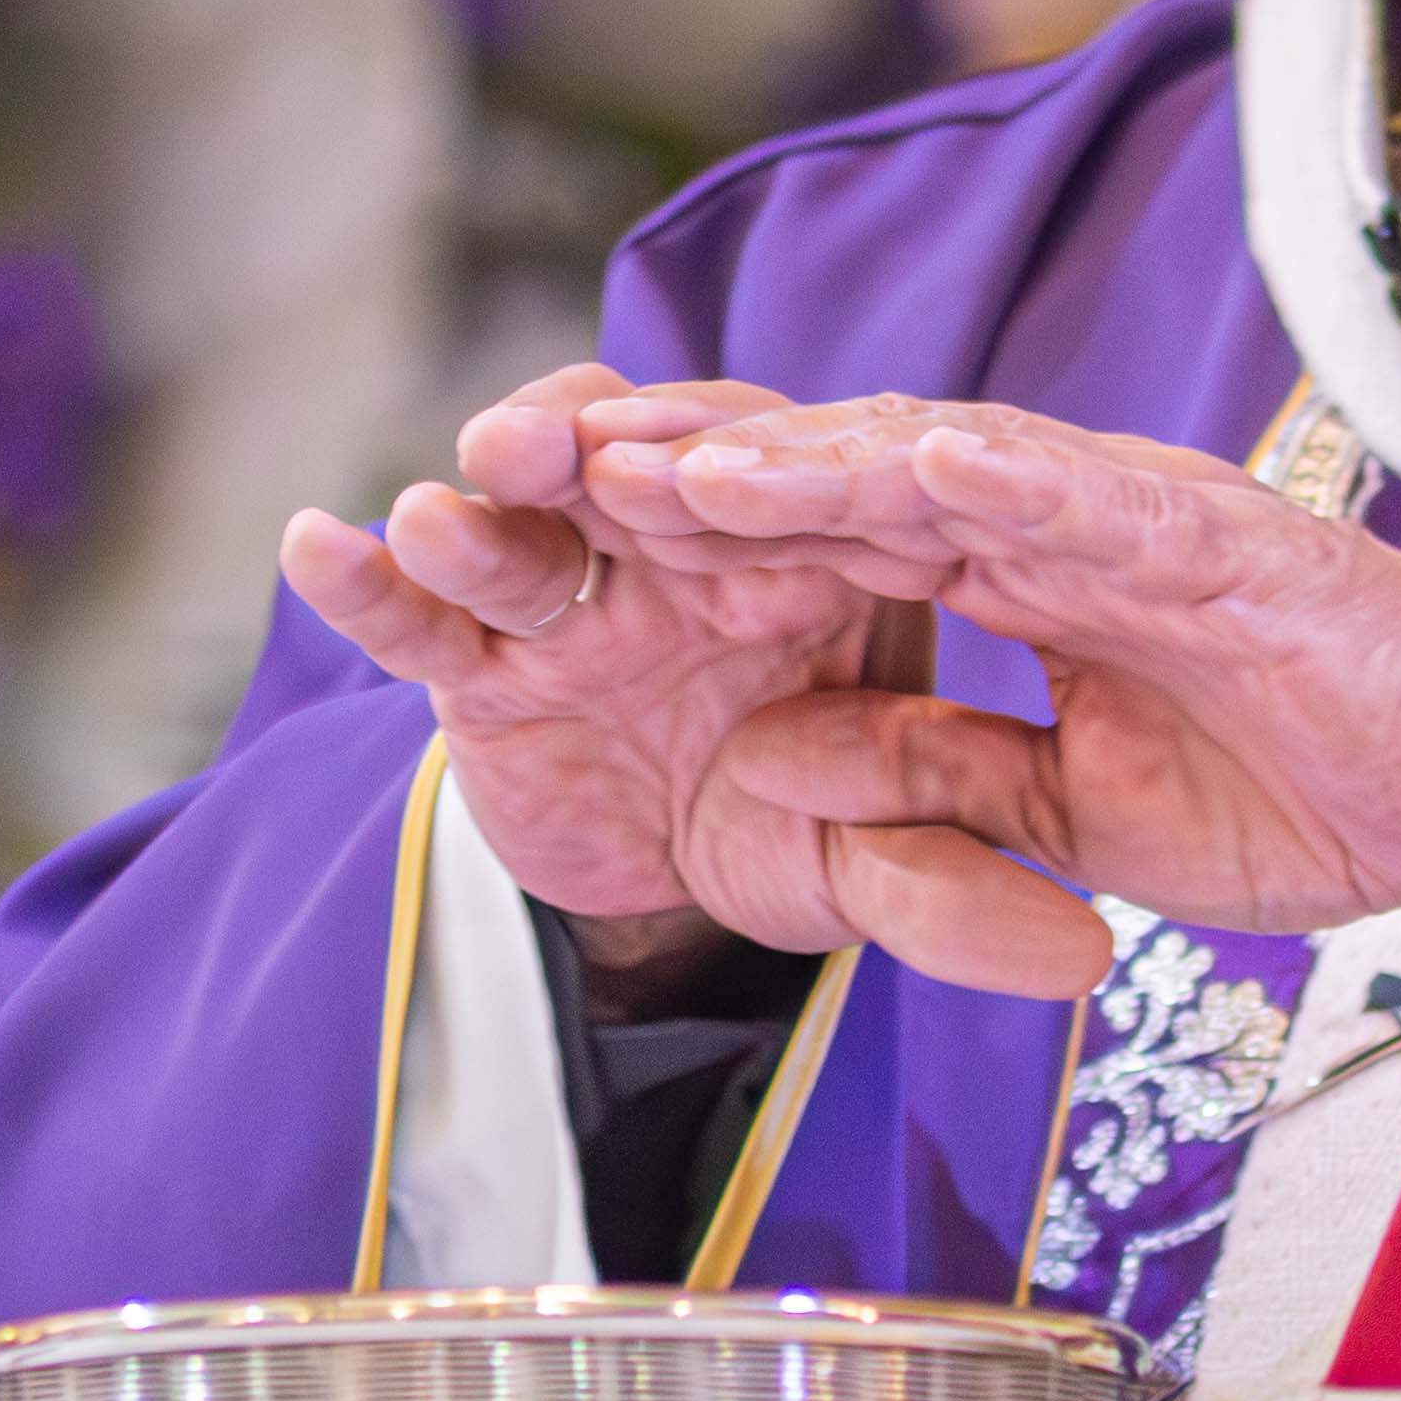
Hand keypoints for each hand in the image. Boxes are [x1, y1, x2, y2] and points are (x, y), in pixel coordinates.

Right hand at [277, 365, 1115, 1002]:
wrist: (680, 888)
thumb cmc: (800, 831)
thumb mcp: (877, 871)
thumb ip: (962, 897)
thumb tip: (1083, 962)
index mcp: (816, 556)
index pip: (817, 485)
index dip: (799, 476)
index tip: (779, 479)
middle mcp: (689, 547)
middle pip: (660, 457)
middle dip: (622, 439)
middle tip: (597, 446)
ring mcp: (577, 593)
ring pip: (531, 511)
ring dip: (496, 482)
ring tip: (471, 487)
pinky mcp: (480, 659)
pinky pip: (414, 613)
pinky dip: (364, 579)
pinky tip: (318, 545)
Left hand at [585, 398, 1400, 931]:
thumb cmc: (1312, 793)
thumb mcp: (1067, 816)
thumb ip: (935, 777)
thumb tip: (781, 760)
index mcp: (1022, 579)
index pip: (832, 541)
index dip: (706, 533)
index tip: (579, 540)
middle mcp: (1060, 523)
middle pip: (848, 474)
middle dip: (702, 467)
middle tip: (560, 462)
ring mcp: (1135, 521)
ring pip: (936, 463)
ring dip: (800, 459)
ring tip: (669, 459)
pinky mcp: (1218, 544)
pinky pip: (1089, 499)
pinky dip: (995, 475)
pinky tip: (897, 464)